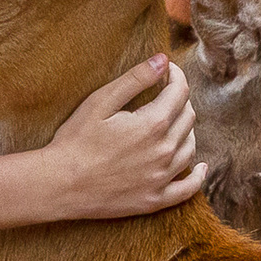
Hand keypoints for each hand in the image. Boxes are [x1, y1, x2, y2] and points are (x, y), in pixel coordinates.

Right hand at [41, 53, 205, 220]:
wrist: (59, 184)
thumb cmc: (75, 140)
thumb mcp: (101, 102)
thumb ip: (135, 79)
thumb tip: (164, 60)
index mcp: (153, 124)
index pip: (180, 92)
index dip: (177, 76)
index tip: (169, 71)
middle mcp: (164, 151)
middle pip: (188, 118)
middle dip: (180, 100)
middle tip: (165, 94)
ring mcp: (161, 178)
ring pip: (190, 148)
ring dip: (186, 131)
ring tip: (173, 123)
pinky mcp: (155, 200)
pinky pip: (187, 189)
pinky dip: (198, 176)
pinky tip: (201, 167)